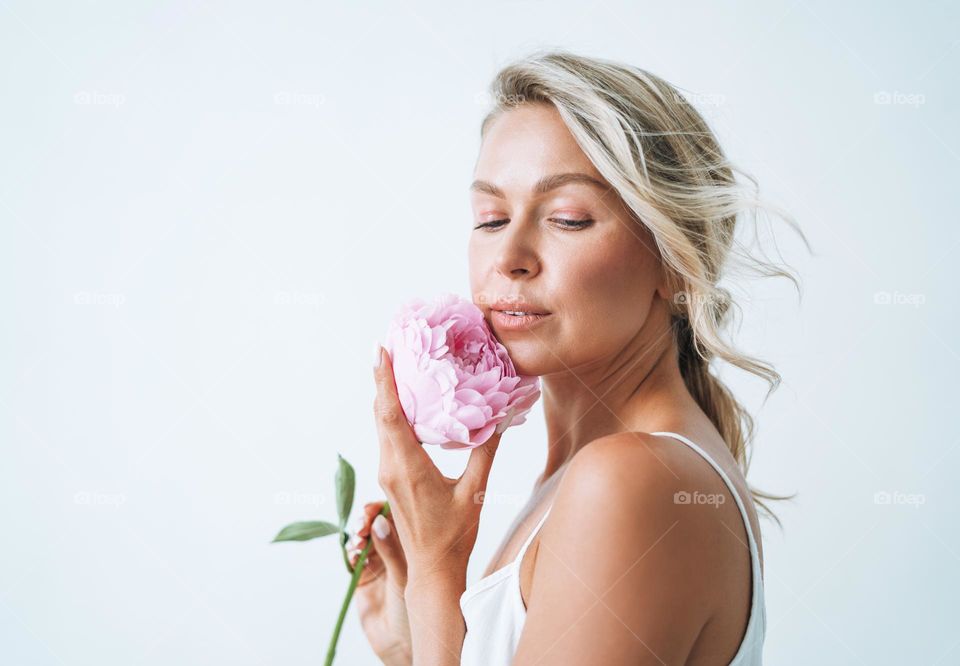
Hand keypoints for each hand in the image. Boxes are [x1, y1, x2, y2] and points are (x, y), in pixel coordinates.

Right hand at [348, 501, 410, 665]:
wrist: (402, 643)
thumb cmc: (416, 610)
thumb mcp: (406, 575)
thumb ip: (391, 549)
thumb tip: (379, 520)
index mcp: (412, 544)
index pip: (397, 516)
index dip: (383, 508)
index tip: (373, 509)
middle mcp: (395, 550)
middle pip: (377, 523)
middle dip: (367, 519)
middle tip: (363, 524)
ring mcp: (378, 563)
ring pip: (364, 538)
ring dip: (358, 535)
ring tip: (359, 540)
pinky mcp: (362, 577)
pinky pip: (353, 557)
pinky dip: (351, 552)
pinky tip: (354, 555)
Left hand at [372, 345, 502, 589]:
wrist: (432, 570)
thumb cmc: (454, 535)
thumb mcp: (474, 491)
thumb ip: (485, 452)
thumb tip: (501, 417)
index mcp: (407, 466)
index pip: (390, 413)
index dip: (384, 379)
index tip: (380, 350)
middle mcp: (390, 466)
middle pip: (380, 413)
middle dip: (382, 378)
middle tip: (387, 346)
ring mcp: (387, 473)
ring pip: (381, 425)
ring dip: (385, 395)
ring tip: (394, 366)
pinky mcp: (391, 479)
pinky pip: (387, 438)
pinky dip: (392, 415)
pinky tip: (404, 404)